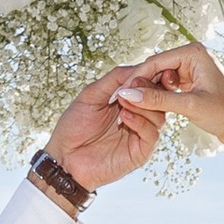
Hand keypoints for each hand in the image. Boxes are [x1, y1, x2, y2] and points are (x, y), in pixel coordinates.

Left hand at [41, 67, 163, 195]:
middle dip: (150, 87)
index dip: (153, 73)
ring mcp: (140, 135)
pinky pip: (151, 134)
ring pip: (159, 115)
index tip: (149, 66)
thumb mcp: (92, 94)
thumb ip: (114, 79)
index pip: (150, 84)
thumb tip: (139, 67)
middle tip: (135, 83)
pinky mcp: (140, 152)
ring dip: (143, 104)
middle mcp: (139, 117)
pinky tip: (124, 117)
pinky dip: (140, 122)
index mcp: (129, 101)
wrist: (64, 158)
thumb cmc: (74, 127)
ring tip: (123, 100)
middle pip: (160, 98)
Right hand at [112, 42, 223, 160]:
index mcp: (193, 52)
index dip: (136, 78)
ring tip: (134, 107)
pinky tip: (150, 109)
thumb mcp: (189, 106)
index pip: (155, 61)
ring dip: (148, 92)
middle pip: (156, 68)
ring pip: (160, 79)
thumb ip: (157, 99)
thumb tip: (128, 94)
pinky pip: (168, 87)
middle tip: (122, 103)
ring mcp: (192, 69)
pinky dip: (158, 97)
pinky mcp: (191, 82)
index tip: (119, 94)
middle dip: (140, 85)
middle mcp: (192, 56)